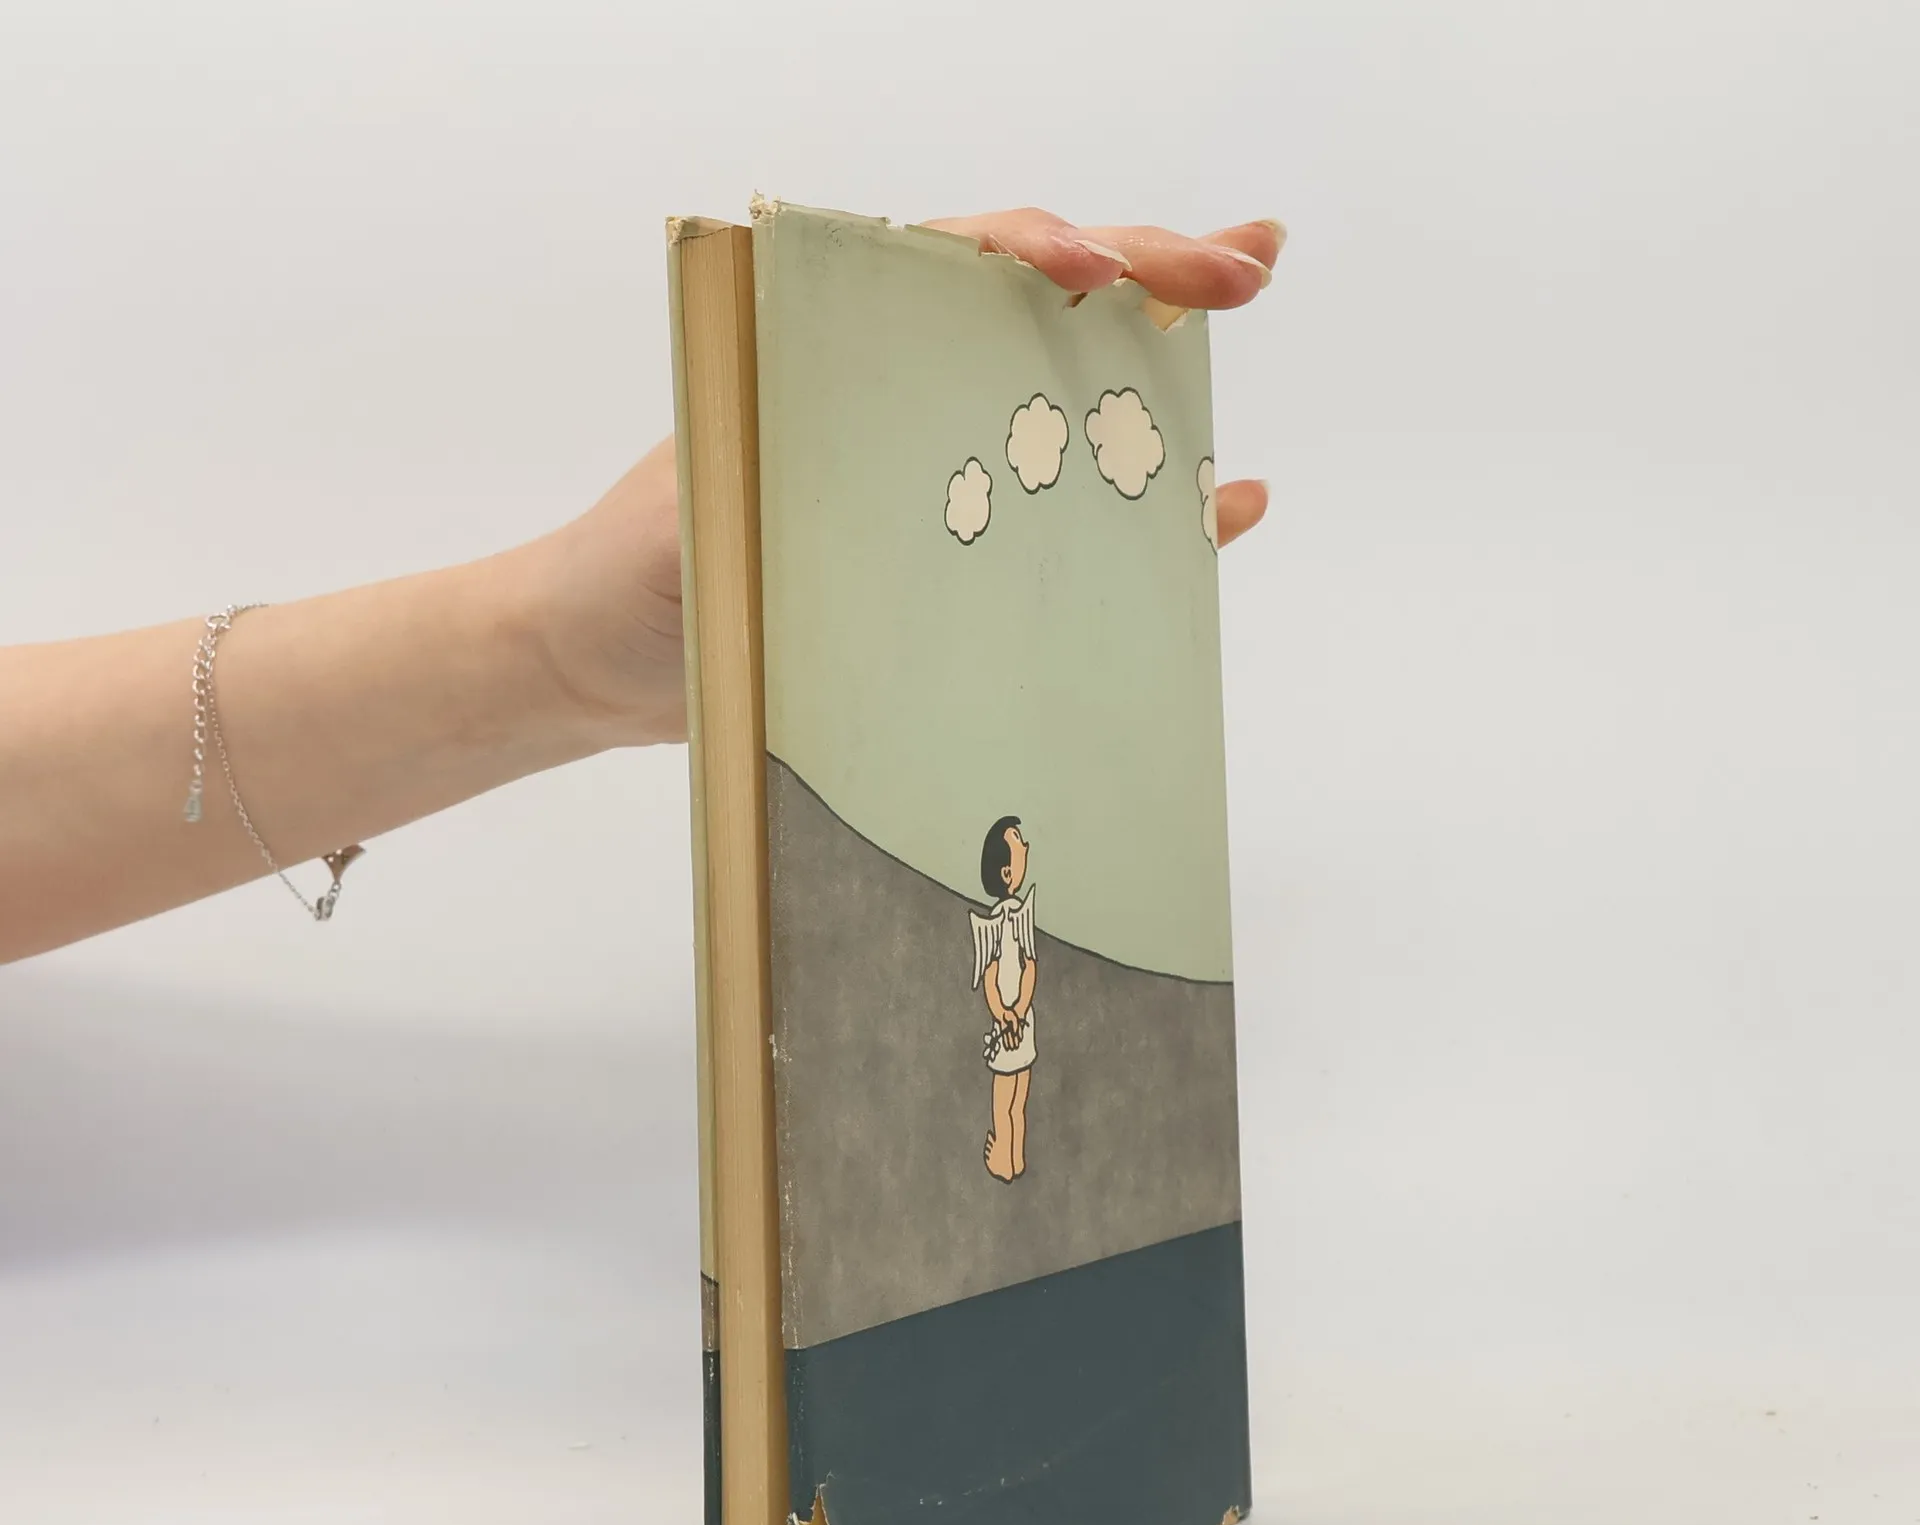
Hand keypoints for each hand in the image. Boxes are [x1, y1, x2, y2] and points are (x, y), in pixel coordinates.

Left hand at [526, 207, 1283, 748]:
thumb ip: (767, 477)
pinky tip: (1224, 504)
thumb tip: (860, 478)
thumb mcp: (691, 513)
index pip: (948, 267)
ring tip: (1246, 298)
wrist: (603, 665)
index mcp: (831, 352)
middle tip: (1246, 264)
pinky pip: (1071, 521)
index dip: (1036, 250)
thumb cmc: (632, 574)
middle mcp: (895, 392)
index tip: (1098, 266)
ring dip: (1158, 354)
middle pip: (1032, 305)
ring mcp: (936, 469)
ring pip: (1061, 392)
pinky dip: (1146, 509)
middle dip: (1142, 266)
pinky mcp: (957, 555)